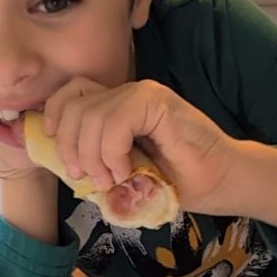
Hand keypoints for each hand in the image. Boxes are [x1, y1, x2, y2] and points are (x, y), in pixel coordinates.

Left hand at [43, 77, 239, 214]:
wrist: (221, 182)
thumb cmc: (177, 182)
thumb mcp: (122, 174)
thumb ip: (97, 163)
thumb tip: (64, 166)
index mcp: (116, 105)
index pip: (70, 95)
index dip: (55, 119)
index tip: (64, 156)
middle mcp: (127, 93)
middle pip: (73, 106)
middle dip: (71, 148)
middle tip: (90, 178)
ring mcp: (143, 94)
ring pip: (91, 115)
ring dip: (94, 155)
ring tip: (112, 179)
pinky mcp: (158, 102)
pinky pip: (116, 121)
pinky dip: (113, 150)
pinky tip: (126, 170)